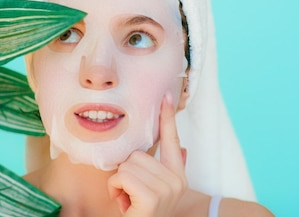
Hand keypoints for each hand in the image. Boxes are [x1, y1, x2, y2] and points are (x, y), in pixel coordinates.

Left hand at [107, 93, 187, 215]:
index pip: (172, 139)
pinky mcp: (152, 198)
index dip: (168, 117)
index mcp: (177, 175)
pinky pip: (122, 175)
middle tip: (130, 195)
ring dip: (118, 182)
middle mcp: (176, 180)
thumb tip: (183, 149)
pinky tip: (124, 205)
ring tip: (127, 201)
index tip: (167, 94)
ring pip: (128, 164)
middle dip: (125, 173)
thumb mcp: (152, 191)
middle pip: (138, 153)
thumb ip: (166, 168)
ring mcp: (167, 189)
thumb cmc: (141, 214)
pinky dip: (115, 189)